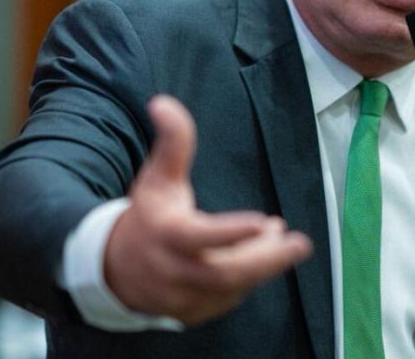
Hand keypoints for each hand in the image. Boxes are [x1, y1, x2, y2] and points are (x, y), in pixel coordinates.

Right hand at [104, 95, 312, 323]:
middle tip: (299, 243)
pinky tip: (263, 257)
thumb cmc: (146, 216)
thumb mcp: (156, 177)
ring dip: (263, 265)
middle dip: (268, 259)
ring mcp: (184, 297)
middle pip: (227, 271)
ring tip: (284, 240)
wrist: (115, 270)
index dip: (231, 232)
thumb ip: (171, 143)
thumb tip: (163, 102)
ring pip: (233, 286)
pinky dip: (249, 280)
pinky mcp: (194, 312)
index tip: (264, 222)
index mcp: (167, 235)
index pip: (201, 236)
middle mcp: (175, 271)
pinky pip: (229, 298)